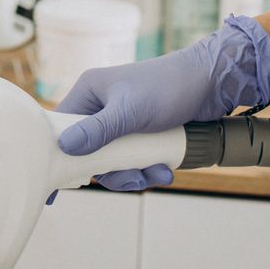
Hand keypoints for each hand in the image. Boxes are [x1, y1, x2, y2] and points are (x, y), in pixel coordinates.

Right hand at [53, 14, 269, 190]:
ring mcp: (121, 123)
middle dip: (112, 171)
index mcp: (89, 94)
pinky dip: (147, 169)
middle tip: (133, 178)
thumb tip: (65, 148)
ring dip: (135, 173)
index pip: (59, 127)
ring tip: (158, 173)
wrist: (212, 82)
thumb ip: (98, 130)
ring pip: (113, 162)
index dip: (59, 156)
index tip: (58, 186)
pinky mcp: (141, 134)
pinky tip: (165, 169)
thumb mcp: (131, 111)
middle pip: (88, 153)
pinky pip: (133, 160)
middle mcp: (101, 108)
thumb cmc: (168, 86)